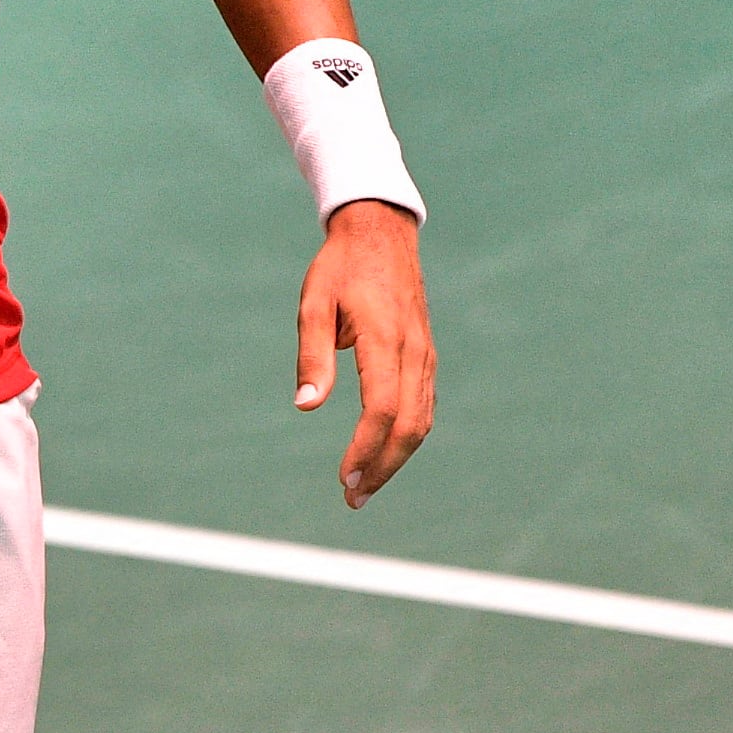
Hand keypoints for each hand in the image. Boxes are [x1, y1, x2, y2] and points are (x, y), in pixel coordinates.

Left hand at [293, 199, 433, 506]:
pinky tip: (384, 455)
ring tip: (364, 488)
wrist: (381, 233)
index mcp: (383, 338)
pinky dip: (406, 438)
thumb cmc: (340, 267)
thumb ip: (312, 353)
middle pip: (408, 427)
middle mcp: (412, 352)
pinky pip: (423, 407)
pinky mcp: (426, 356)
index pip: (381, 409)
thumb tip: (306, 405)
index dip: (364, 449)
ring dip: (395, 460)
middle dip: (382, 469)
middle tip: (353, 499)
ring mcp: (424, 355)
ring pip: (420, 422)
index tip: (343, 478)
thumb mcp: (314, 302)